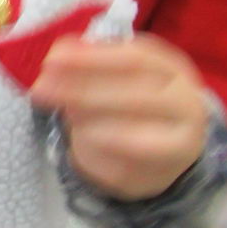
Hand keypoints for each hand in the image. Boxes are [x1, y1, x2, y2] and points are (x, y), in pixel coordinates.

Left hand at [30, 34, 207, 200]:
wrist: (167, 144)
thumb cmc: (132, 97)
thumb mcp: (114, 70)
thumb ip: (89, 60)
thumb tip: (60, 52)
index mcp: (172, 70)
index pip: (136, 59)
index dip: (92, 59)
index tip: (52, 60)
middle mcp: (185, 104)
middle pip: (135, 97)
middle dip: (82, 92)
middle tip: (41, 90)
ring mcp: (181, 144)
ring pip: (135, 137)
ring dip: (90, 124)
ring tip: (63, 115)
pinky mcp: (159, 175)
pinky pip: (124, 167)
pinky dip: (96, 154)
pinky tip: (78, 142)